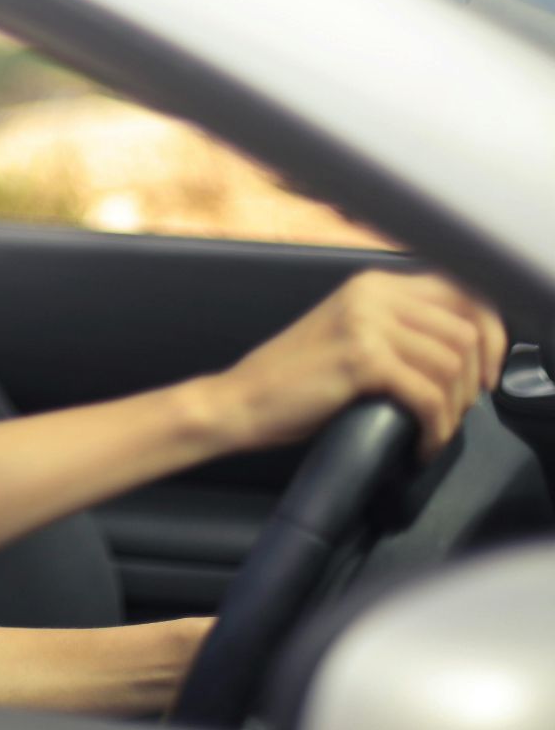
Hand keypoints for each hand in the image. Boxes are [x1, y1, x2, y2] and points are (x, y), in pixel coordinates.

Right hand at [209, 270, 505, 457]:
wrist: (240, 401)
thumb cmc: (292, 381)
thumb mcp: (350, 337)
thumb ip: (397, 329)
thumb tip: (463, 353)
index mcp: (372, 285)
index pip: (462, 293)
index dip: (490, 334)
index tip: (488, 373)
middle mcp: (372, 294)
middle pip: (464, 330)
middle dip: (474, 380)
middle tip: (457, 413)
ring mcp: (365, 323)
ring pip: (451, 364)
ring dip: (453, 409)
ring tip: (434, 430)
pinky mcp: (361, 359)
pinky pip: (427, 396)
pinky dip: (434, 428)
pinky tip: (420, 444)